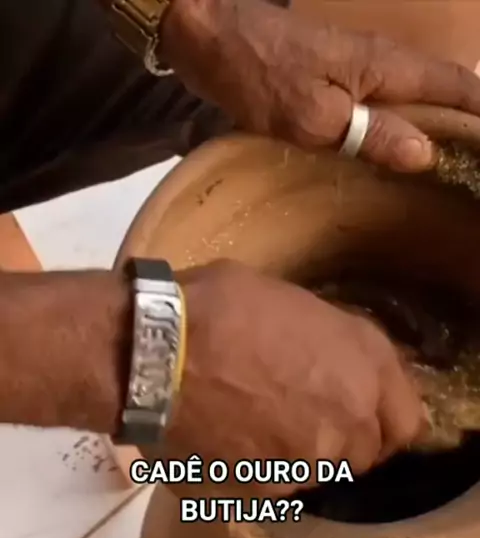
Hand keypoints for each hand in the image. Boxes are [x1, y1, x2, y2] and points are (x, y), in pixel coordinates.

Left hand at [161, 0, 479, 171]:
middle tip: (472, 164)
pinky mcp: (337, 77)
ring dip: (436, 124)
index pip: (455, 87)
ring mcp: (360, 67)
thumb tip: (425, 154)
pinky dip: (403, 124)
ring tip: (449, 161)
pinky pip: (386, 102)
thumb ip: (372, 134)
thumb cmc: (262, 75)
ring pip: (415, 96)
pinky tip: (398, 149)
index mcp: (387, 68)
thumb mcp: (315, 116)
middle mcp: (383, 62)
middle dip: (465, 123)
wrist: (212, 37)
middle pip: (442, 91)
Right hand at [167, 260, 424, 494]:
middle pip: (363, 455)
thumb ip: (328, 346)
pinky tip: (233, 442)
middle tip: (298, 422)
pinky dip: (261, 471)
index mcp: (367, 362)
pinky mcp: (272, 485)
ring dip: (299, 458)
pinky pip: (278, 484)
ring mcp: (314, 457)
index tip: (361, 421)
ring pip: (320, 473)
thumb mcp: (294, 305)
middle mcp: (354, 415)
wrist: (161, 353)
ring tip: (258, 430)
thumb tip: (325, 364)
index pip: (406, 422)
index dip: (382, 424)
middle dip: (338, 442)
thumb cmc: (221, 308)